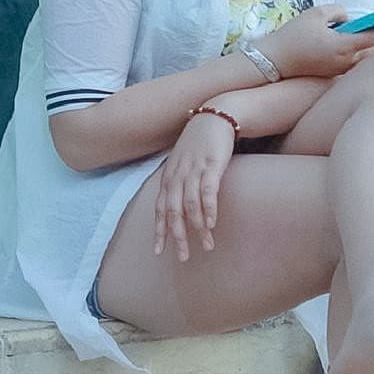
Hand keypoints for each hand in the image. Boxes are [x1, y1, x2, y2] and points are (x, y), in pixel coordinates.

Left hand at [155, 109, 236, 260]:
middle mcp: (177, 176)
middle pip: (172, 212)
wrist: (214, 117)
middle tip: (182, 257)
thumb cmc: (199, 142)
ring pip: (189, 205)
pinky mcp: (211, 166)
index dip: (159, 230)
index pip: (159, 209)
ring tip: (205, 246)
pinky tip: (211, 224)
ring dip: (196, 228)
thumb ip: (177, 182)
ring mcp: (193, 171)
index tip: (159, 252)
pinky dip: (208, 209)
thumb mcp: (182, 163)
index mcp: (169, 177)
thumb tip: (175, 204)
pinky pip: (207, 191)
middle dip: (177, 237)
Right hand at [253, 5, 373, 78]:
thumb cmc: (293, 36)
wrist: (273, 62)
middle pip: (373, 48)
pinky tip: (348, 42)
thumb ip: (339, 12)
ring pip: (363, 57)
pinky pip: (352, 62)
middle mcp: (346, 61)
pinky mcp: (332, 74)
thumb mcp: (316, 14)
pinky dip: (356, 51)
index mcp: (344, 46)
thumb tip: (349, 19)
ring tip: (363, 31)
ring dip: (367, 44)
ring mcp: (339, 70)